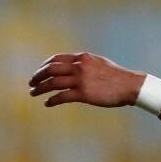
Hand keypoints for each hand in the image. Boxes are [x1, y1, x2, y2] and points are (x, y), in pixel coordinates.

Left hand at [28, 53, 145, 107]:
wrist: (129, 85)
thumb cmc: (116, 76)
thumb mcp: (98, 63)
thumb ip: (84, 63)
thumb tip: (72, 67)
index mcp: (82, 57)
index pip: (56, 59)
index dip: (44, 66)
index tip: (39, 73)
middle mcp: (79, 66)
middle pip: (51, 69)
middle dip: (38, 76)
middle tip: (31, 83)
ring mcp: (81, 80)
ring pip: (53, 83)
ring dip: (40, 88)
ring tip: (33, 93)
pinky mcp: (84, 94)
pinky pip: (62, 96)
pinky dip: (52, 100)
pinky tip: (47, 103)